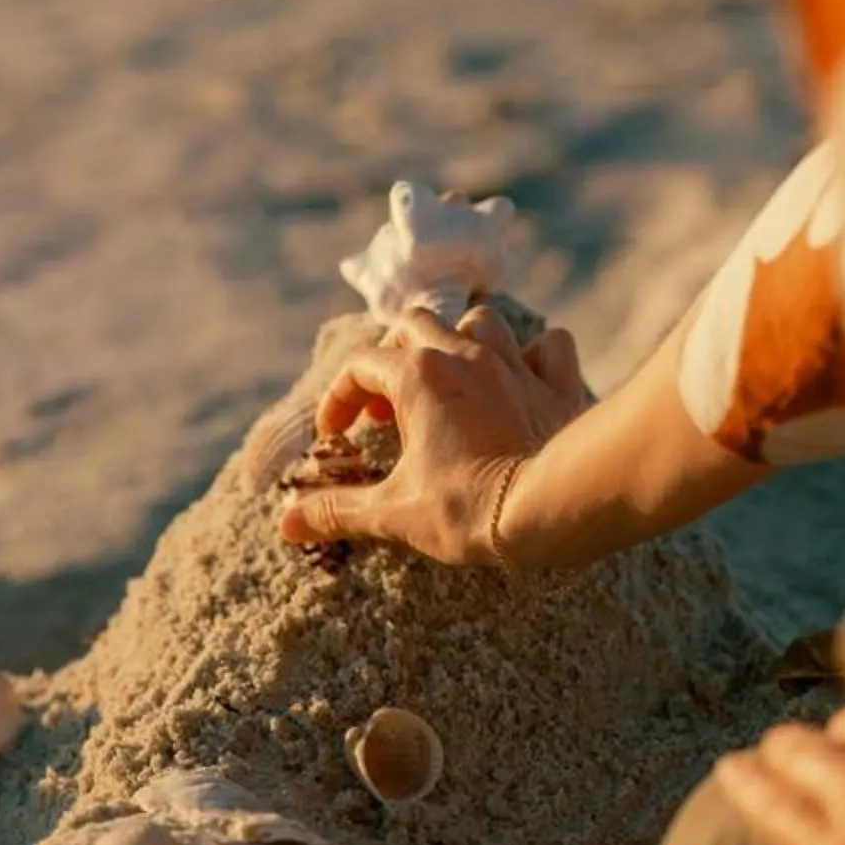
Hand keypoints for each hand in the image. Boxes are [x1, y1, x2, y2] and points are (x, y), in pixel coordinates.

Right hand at [276, 305, 586, 566]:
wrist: (554, 509)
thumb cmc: (469, 509)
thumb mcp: (394, 514)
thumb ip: (338, 510)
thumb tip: (284, 522)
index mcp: (418, 376)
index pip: (360, 367)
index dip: (339, 400)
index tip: (336, 438)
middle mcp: (466, 355)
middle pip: (414, 324)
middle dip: (392, 355)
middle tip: (387, 406)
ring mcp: (516, 365)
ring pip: (480, 322)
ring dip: (460, 343)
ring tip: (451, 382)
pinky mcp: (560, 386)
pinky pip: (550, 346)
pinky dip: (534, 356)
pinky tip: (524, 379)